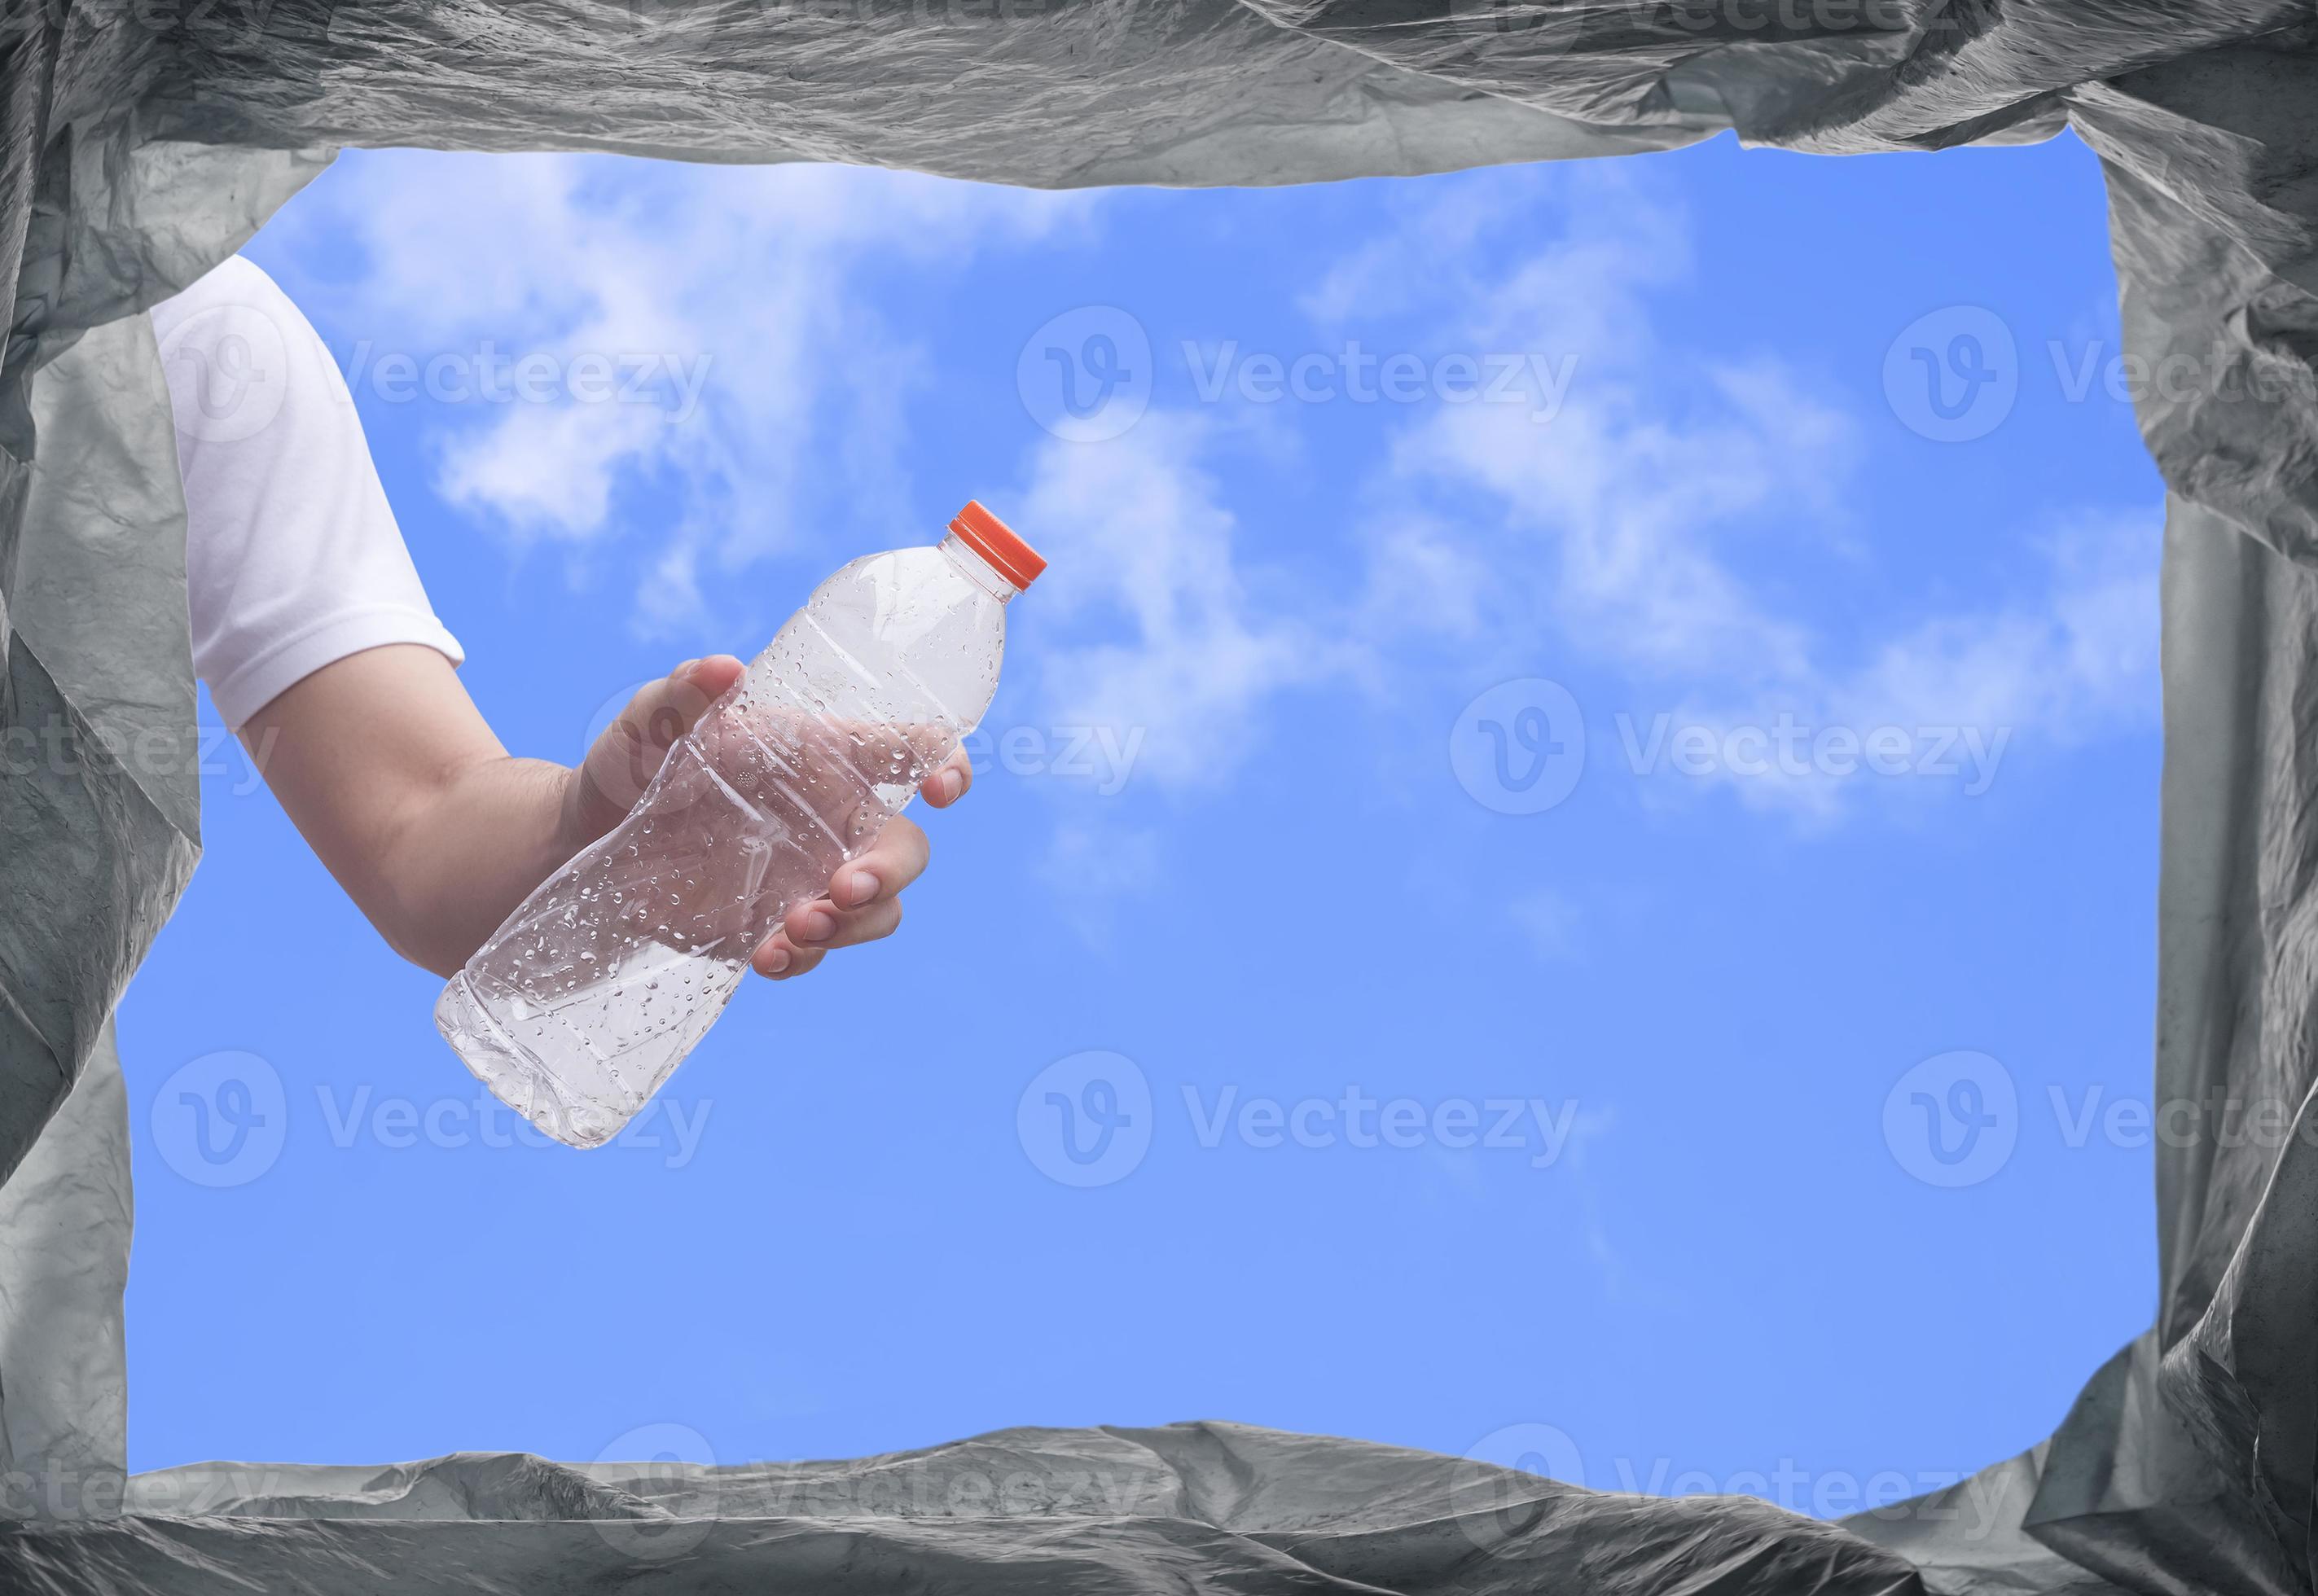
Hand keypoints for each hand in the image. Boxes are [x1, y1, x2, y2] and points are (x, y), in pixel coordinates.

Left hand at [565, 654, 972, 983]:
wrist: (587, 843)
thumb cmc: (631, 764)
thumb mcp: (648, 724)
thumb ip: (680, 695)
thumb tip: (722, 668)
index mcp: (823, 756)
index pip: (912, 751)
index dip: (948, 764)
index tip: (943, 790)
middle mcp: (831, 819)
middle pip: (906, 848)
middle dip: (891, 873)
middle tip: (843, 891)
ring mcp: (812, 877)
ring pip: (879, 910)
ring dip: (852, 926)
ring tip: (791, 932)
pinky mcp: (779, 925)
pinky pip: (820, 951)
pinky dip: (804, 959)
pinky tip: (766, 957)